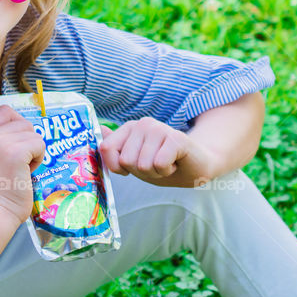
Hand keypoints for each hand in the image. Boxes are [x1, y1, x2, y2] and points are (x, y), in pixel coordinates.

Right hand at [0, 105, 45, 224]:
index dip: (17, 124)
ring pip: (34, 134)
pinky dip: (38, 159)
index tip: (18, 143)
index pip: (5, 111)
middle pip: (24, 122)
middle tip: (19, 163)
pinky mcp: (16, 152)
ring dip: (34, 152)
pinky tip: (26, 173)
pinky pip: (40, 144)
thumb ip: (3, 140)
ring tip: (21, 169)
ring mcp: (2, 142)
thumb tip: (27, 129)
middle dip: (28, 141)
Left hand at [99, 117, 220, 186]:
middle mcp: (142, 124)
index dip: (118, 167)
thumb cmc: (163, 164)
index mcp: (129, 128)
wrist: (197, 166)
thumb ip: (115, 147)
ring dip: (156, 172)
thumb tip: (99, 130)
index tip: (133, 167)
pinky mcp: (175, 138)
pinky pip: (159, 164)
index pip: (106, 149)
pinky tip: (175, 163)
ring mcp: (159, 129)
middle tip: (156, 165)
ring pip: (143, 165)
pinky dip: (167, 171)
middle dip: (141, 172)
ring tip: (166, 163)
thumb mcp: (135, 160)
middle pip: (126, 161)